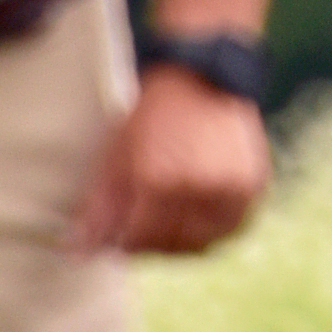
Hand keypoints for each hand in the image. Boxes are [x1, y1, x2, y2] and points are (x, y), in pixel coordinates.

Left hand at [73, 68, 276, 255]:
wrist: (202, 77)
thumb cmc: (152, 116)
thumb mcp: (117, 156)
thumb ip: (98, 209)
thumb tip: (78, 255)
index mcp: (159, 179)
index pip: (136, 238)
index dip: (123, 242)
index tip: (117, 235)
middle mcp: (198, 187)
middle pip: (168, 244)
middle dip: (150, 243)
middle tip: (143, 228)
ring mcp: (230, 188)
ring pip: (201, 244)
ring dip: (181, 241)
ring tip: (169, 219)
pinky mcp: (253, 186)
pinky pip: (230, 228)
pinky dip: (212, 229)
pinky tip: (197, 213)